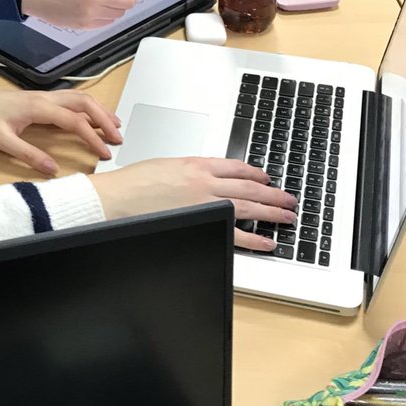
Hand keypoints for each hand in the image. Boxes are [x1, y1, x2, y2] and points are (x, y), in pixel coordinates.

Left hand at [0, 83, 121, 175]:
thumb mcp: (2, 142)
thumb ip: (29, 155)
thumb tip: (52, 169)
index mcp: (39, 107)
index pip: (75, 121)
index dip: (92, 138)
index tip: (104, 153)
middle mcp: (46, 98)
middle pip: (84, 103)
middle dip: (104, 119)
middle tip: (118, 138)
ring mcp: (44, 96)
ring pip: (80, 98)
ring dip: (99, 110)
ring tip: (115, 125)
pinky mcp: (41, 99)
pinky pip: (71, 100)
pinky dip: (87, 108)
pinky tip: (93, 117)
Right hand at [90, 157, 297, 251]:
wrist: (117, 198)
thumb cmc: (131, 184)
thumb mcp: (164, 166)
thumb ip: (186, 172)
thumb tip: (198, 178)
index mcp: (196, 164)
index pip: (236, 167)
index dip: (255, 174)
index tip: (265, 178)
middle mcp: (206, 182)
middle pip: (250, 187)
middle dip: (273, 194)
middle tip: (289, 199)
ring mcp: (207, 203)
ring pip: (250, 207)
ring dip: (272, 212)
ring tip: (287, 217)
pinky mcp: (202, 223)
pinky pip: (236, 232)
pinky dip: (255, 238)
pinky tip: (267, 241)